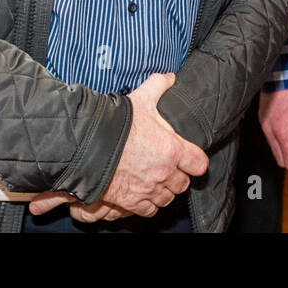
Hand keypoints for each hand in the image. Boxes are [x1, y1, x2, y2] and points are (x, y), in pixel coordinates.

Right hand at [29, 72, 206, 220]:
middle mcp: (164, 172)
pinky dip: (148, 205)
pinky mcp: (131, 201)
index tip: (192, 159)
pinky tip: (144, 196)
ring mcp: (148, 189)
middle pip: (183, 184)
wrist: (88, 146)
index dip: (196, 161)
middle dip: (178, 177)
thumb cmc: (117, 124)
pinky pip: (149, 210)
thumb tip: (169, 77)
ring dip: (165, 192)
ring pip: (167, 198)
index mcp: (172, 149)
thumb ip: (158, 86)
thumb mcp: (141, 99)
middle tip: (170, 169)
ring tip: (157, 182)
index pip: (199, 163)